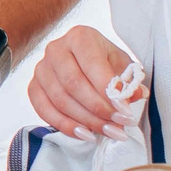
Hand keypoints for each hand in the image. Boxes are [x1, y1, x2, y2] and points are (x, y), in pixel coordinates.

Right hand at [26, 25, 142, 141]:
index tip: (125, 111)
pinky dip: (65, 126)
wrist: (83, 61)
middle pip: (74, 85)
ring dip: (86, 121)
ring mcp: (41, 69)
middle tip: (119, 126)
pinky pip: (45, 111)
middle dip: (98, 110)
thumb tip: (137, 94)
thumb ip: (129, 80)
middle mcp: (56, 49)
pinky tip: (85, 134)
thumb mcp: (121, 65)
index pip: (92, 65)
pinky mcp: (33, 87)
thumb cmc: (104, 62)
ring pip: (61, 101)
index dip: (108, 91)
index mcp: (80, 37)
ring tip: (108, 132)